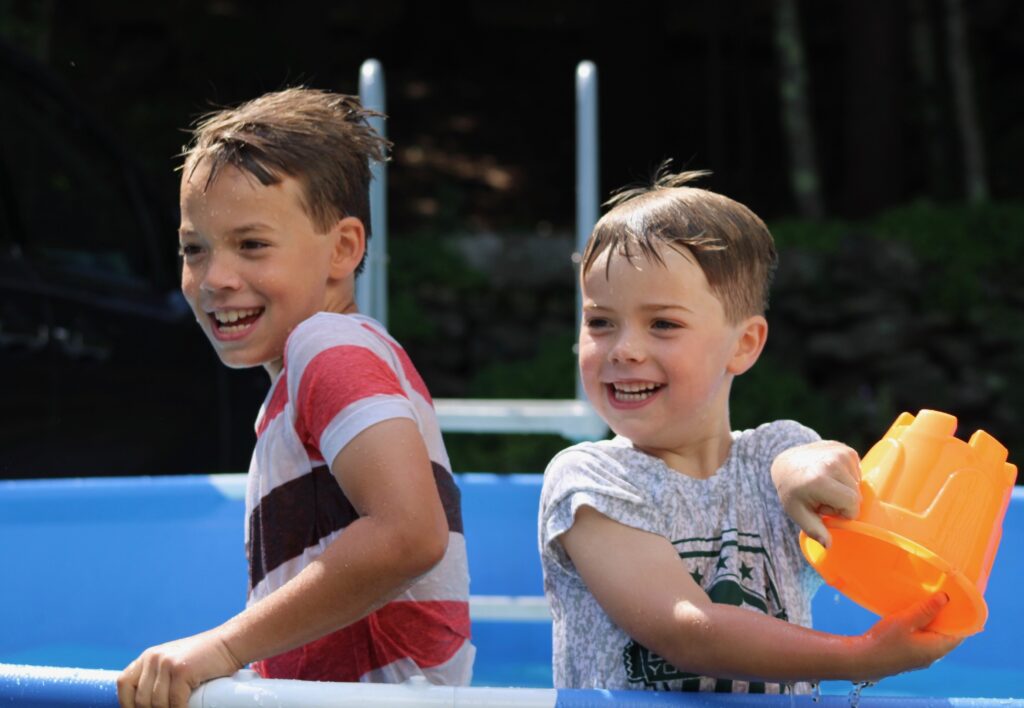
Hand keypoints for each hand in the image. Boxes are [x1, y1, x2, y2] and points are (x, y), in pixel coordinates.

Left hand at [117, 630, 242, 707]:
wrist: (231, 643)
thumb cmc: (206, 659)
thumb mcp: (176, 663)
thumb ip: (160, 677)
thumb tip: (148, 703)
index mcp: (149, 657)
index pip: (124, 684)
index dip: (127, 704)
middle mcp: (154, 658)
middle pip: (141, 699)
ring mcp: (167, 663)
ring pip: (157, 704)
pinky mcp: (182, 671)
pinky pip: (174, 703)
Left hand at [771, 440, 860, 547]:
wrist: (787, 463)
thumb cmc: (793, 491)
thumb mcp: (797, 512)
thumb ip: (814, 530)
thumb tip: (828, 546)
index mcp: (819, 481)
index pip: (852, 505)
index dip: (841, 512)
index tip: (824, 508)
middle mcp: (832, 463)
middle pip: (857, 496)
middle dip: (843, 502)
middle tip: (823, 497)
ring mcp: (840, 453)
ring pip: (858, 485)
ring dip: (845, 489)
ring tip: (826, 485)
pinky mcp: (846, 449)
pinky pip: (858, 473)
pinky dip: (847, 477)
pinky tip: (831, 475)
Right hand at [854, 593, 962, 679]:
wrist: (862, 660)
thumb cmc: (885, 641)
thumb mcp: (905, 620)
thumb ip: (926, 609)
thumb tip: (946, 597)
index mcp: (937, 648)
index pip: (961, 633)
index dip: (963, 616)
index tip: (960, 600)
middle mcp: (933, 656)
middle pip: (949, 635)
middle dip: (948, 618)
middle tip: (943, 597)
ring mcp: (922, 658)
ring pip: (936, 638)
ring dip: (934, 623)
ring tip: (928, 604)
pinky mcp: (911, 657)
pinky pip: (925, 641)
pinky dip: (925, 629)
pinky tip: (914, 619)